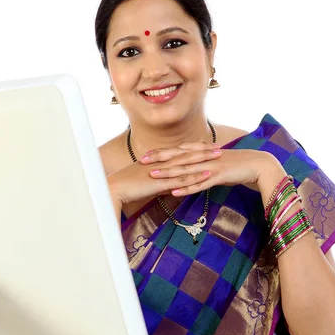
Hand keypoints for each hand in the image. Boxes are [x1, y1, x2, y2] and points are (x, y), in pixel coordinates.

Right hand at [107, 141, 221, 205]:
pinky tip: (208, 174)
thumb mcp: (148, 184)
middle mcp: (163, 162)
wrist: (115, 189)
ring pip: (187, 163)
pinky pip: (182, 179)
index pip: (180, 152)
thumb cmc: (128, 187)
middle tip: (219, 147)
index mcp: (159, 160)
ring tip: (219, 156)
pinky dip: (195, 176)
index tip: (207, 145)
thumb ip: (161, 183)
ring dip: (204, 159)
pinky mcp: (162, 182)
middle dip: (204, 150)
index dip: (194, 148)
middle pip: (187, 154)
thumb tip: (171, 187)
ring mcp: (163, 171)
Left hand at [147, 149, 282, 196]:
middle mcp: (205, 157)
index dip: (162, 153)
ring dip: (168, 173)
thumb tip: (194, 169)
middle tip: (141, 162)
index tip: (146, 155)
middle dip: (159, 159)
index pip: (179, 151)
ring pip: (186, 169)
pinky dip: (186, 187)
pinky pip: (199, 183)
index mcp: (204, 152)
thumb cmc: (239, 166)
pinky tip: (174, 191)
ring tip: (152, 176)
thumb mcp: (218, 163)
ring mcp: (211, 166)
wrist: (260, 166)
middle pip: (178, 157)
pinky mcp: (219, 176)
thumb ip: (205, 164)